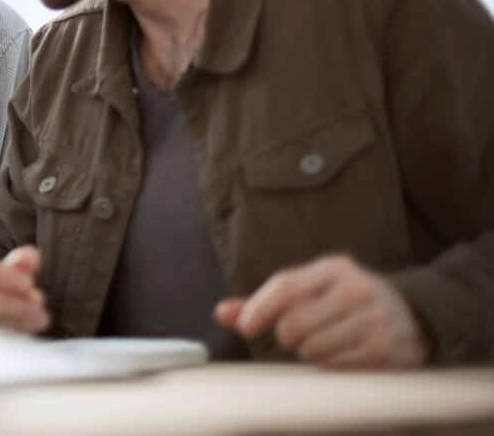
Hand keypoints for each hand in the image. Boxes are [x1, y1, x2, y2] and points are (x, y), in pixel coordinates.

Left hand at [215, 254, 428, 368]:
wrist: (412, 316)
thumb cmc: (344, 303)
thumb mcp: (310, 290)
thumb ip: (265, 301)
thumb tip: (221, 313)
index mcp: (334, 268)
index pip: (286, 286)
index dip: (259, 308)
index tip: (246, 329)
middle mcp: (356, 289)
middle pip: (294, 324)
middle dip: (288, 336)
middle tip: (300, 335)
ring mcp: (374, 319)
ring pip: (312, 349)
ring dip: (309, 352)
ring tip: (326, 341)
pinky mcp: (386, 350)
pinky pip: (335, 366)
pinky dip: (329, 365)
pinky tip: (343, 353)